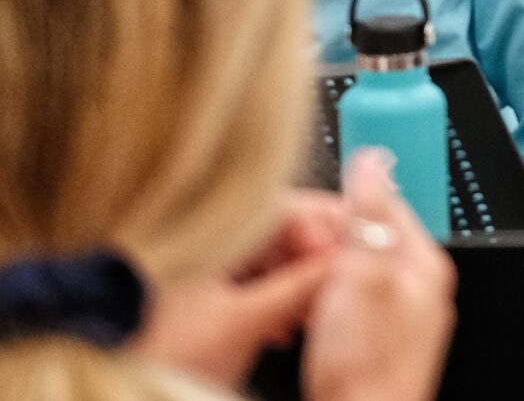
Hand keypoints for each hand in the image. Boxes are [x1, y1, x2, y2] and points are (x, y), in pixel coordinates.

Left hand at [134, 191, 341, 385]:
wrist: (107, 377)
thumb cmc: (155, 351)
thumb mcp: (243, 322)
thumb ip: (302, 288)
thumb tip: (350, 265)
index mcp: (216, 229)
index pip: (295, 206)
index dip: (332, 231)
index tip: (356, 256)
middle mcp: (208, 235)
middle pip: (284, 231)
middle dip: (318, 260)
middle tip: (343, 287)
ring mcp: (200, 261)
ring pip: (268, 256)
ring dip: (298, 282)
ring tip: (315, 313)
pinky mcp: (194, 288)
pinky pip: (248, 277)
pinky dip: (271, 295)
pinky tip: (282, 325)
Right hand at [300, 150, 454, 400]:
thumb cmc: (366, 363)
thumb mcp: (362, 274)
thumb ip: (369, 216)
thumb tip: (375, 158)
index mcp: (423, 263)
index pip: (386, 204)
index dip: (342, 202)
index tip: (306, 210)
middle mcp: (417, 288)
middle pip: (366, 239)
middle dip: (326, 241)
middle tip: (293, 255)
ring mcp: (397, 317)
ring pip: (351, 273)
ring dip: (318, 274)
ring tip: (293, 288)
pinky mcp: (374, 343)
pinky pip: (344, 305)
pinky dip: (319, 303)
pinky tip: (303, 318)